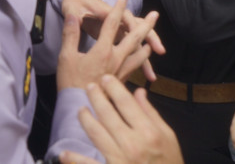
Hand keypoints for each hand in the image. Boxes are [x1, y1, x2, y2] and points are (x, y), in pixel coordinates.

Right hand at [56, 0, 160, 88]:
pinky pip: (135, 67)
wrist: (78, 106)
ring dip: (147, 45)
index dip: (118, 8)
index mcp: (103, 50)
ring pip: (140, 54)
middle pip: (135, 38)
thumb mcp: (66, 57)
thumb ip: (71, 34)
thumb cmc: (71, 82)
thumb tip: (72, 16)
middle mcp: (116, 59)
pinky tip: (141, 60)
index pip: (112, 23)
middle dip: (146, 24)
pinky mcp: (122, 81)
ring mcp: (121, 71)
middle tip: (156, 14)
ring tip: (153, 41)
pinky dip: (141, 60)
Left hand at [59, 76, 183, 163]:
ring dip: (85, 119)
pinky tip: (64, 153)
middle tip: (89, 87)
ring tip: (80, 110)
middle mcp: (132, 144)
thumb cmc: (169, 162)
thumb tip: (139, 92)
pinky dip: (74, 160)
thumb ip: (151, 114)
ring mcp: (119, 160)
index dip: (113, 87)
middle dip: (96, 97)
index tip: (106, 79)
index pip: (126, 102)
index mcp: (148, 132)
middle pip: (107, 114)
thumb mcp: (168, 136)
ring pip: (96, 133)